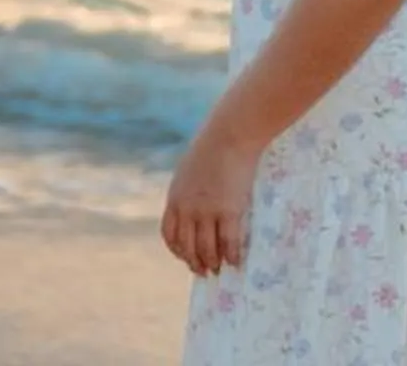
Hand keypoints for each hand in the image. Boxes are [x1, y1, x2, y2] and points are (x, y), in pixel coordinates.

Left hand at [160, 121, 260, 277]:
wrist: (230, 134)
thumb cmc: (213, 146)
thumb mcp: (189, 170)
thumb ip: (188, 190)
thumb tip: (192, 204)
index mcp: (175, 198)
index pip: (170, 234)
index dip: (177, 250)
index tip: (185, 257)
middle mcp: (187, 209)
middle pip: (187, 246)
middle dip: (195, 262)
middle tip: (204, 271)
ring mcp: (207, 211)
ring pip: (207, 249)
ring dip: (213, 263)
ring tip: (220, 268)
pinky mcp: (228, 210)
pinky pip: (229, 242)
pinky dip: (232, 255)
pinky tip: (237, 261)